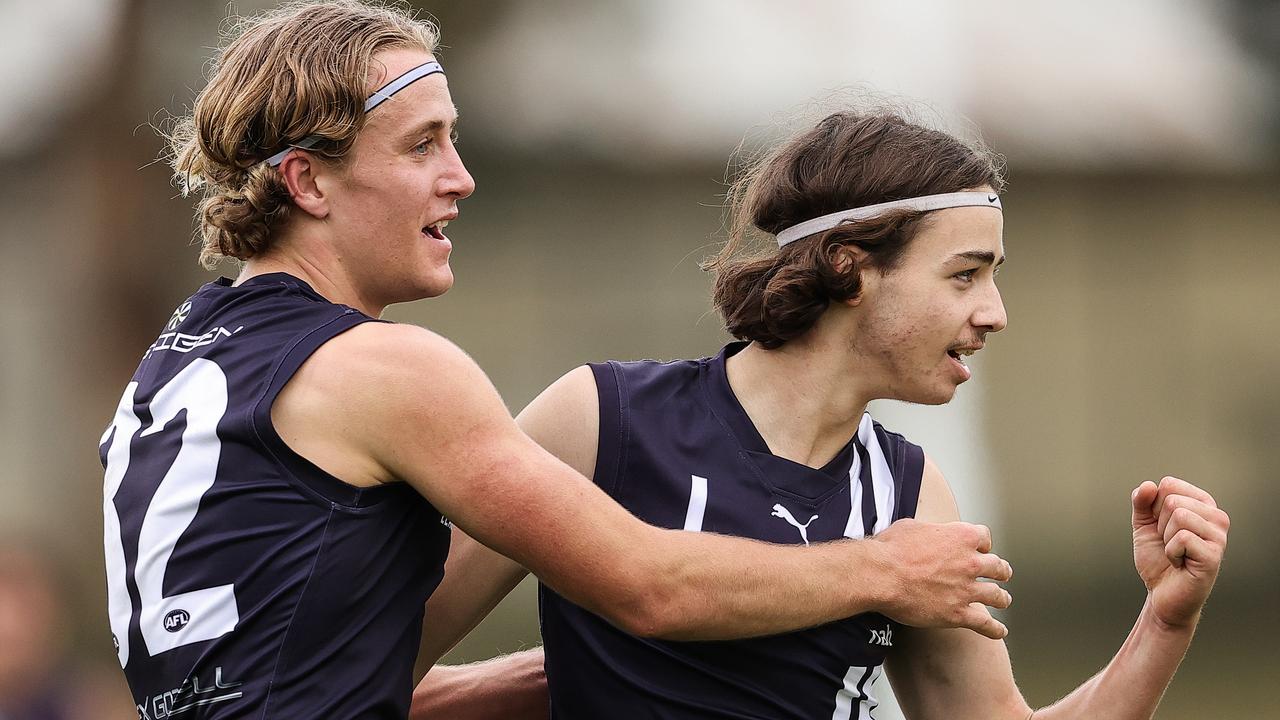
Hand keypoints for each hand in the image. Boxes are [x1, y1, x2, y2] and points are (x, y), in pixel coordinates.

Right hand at [872, 519, 1012, 639]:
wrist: (881, 575)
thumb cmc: (890, 549)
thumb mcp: (911, 527)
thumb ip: (928, 532)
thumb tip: (925, 535)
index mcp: (961, 537)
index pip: (984, 536)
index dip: (982, 543)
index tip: (979, 548)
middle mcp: (970, 562)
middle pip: (997, 566)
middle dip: (1000, 570)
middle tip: (1001, 574)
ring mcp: (966, 590)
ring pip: (996, 595)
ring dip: (1002, 598)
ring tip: (1004, 600)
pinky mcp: (958, 614)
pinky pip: (985, 623)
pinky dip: (995, 629)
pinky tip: (1000, 631)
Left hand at [1131, 477, 1229, 628]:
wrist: (1161, 594)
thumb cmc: (1157, 558)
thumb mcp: (1143, 525)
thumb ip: (1142, 502)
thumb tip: (1148, 485)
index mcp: (1202, 504)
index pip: (1169, 484)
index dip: (1154, 507)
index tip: (1162, 527)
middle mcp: (1217, 516)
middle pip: (1172, 500)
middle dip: (1159, 524)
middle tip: (1169, 544)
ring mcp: (1219, 536)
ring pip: (1179, 515)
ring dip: (1166, 538)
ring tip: (1176, 553)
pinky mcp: (1214, 555)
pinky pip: (1182, 538)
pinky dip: (1171, 552)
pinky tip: (1180, 563)